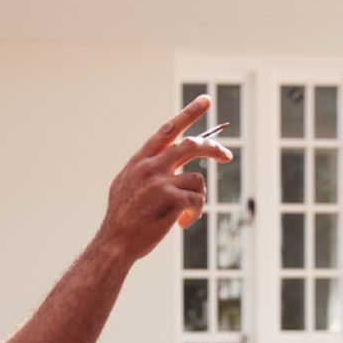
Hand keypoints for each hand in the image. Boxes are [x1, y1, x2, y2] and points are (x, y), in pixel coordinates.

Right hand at [98, 95, 232, 263]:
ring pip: (198, 179)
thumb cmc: (123, 218)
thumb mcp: (126, 184)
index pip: (168, 130)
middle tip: (227, 155)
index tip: (206, 100)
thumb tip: (168, 158)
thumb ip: (145, 169)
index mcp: (140, 160)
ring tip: (188, 213)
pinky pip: (198, 200)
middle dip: (213, 148)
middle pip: (192, 145)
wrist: (115, 242)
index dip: (188, 114)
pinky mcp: (172, 200)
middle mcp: (151, 166)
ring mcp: (161, 182)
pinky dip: (196, 212)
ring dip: (198, 198)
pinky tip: (183, 224)